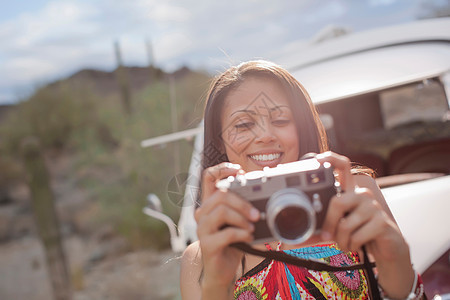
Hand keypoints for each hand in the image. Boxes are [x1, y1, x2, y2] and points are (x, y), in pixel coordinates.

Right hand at [194, 163, 259, 293]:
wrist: (221, 272)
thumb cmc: (232, 245)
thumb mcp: (238, 223)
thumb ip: (243, 209)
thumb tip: (261, 197)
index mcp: (210, 204)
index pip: (208, 177)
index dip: (222, 168)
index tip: (239, 170)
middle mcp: (202, 213)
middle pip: (221, 195)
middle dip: (243, 202)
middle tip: (257, 214)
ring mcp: (202, 229)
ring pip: (222, 211)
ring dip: (242, 218)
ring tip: (252, 227)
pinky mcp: (207, 244)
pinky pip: (227, 233)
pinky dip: (242, 233)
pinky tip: (248, 238)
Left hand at [317, 152, 414, 298]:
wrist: (387, 248)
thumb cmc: (358, 235)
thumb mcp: (335, 229)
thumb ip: (318, 230)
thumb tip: (290, 241)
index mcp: (349, 192)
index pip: (342, 167)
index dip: (331, 159)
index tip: (318, 159)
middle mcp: (361, 195)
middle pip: (337, 202)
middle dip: (329, 224)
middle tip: (327, 237)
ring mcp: (373, 206)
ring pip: (345, 225)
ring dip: (341, 241)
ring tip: (345, 244)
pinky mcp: (382, 222)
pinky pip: (356, 236)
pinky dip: (351, 246)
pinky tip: (356, 246)